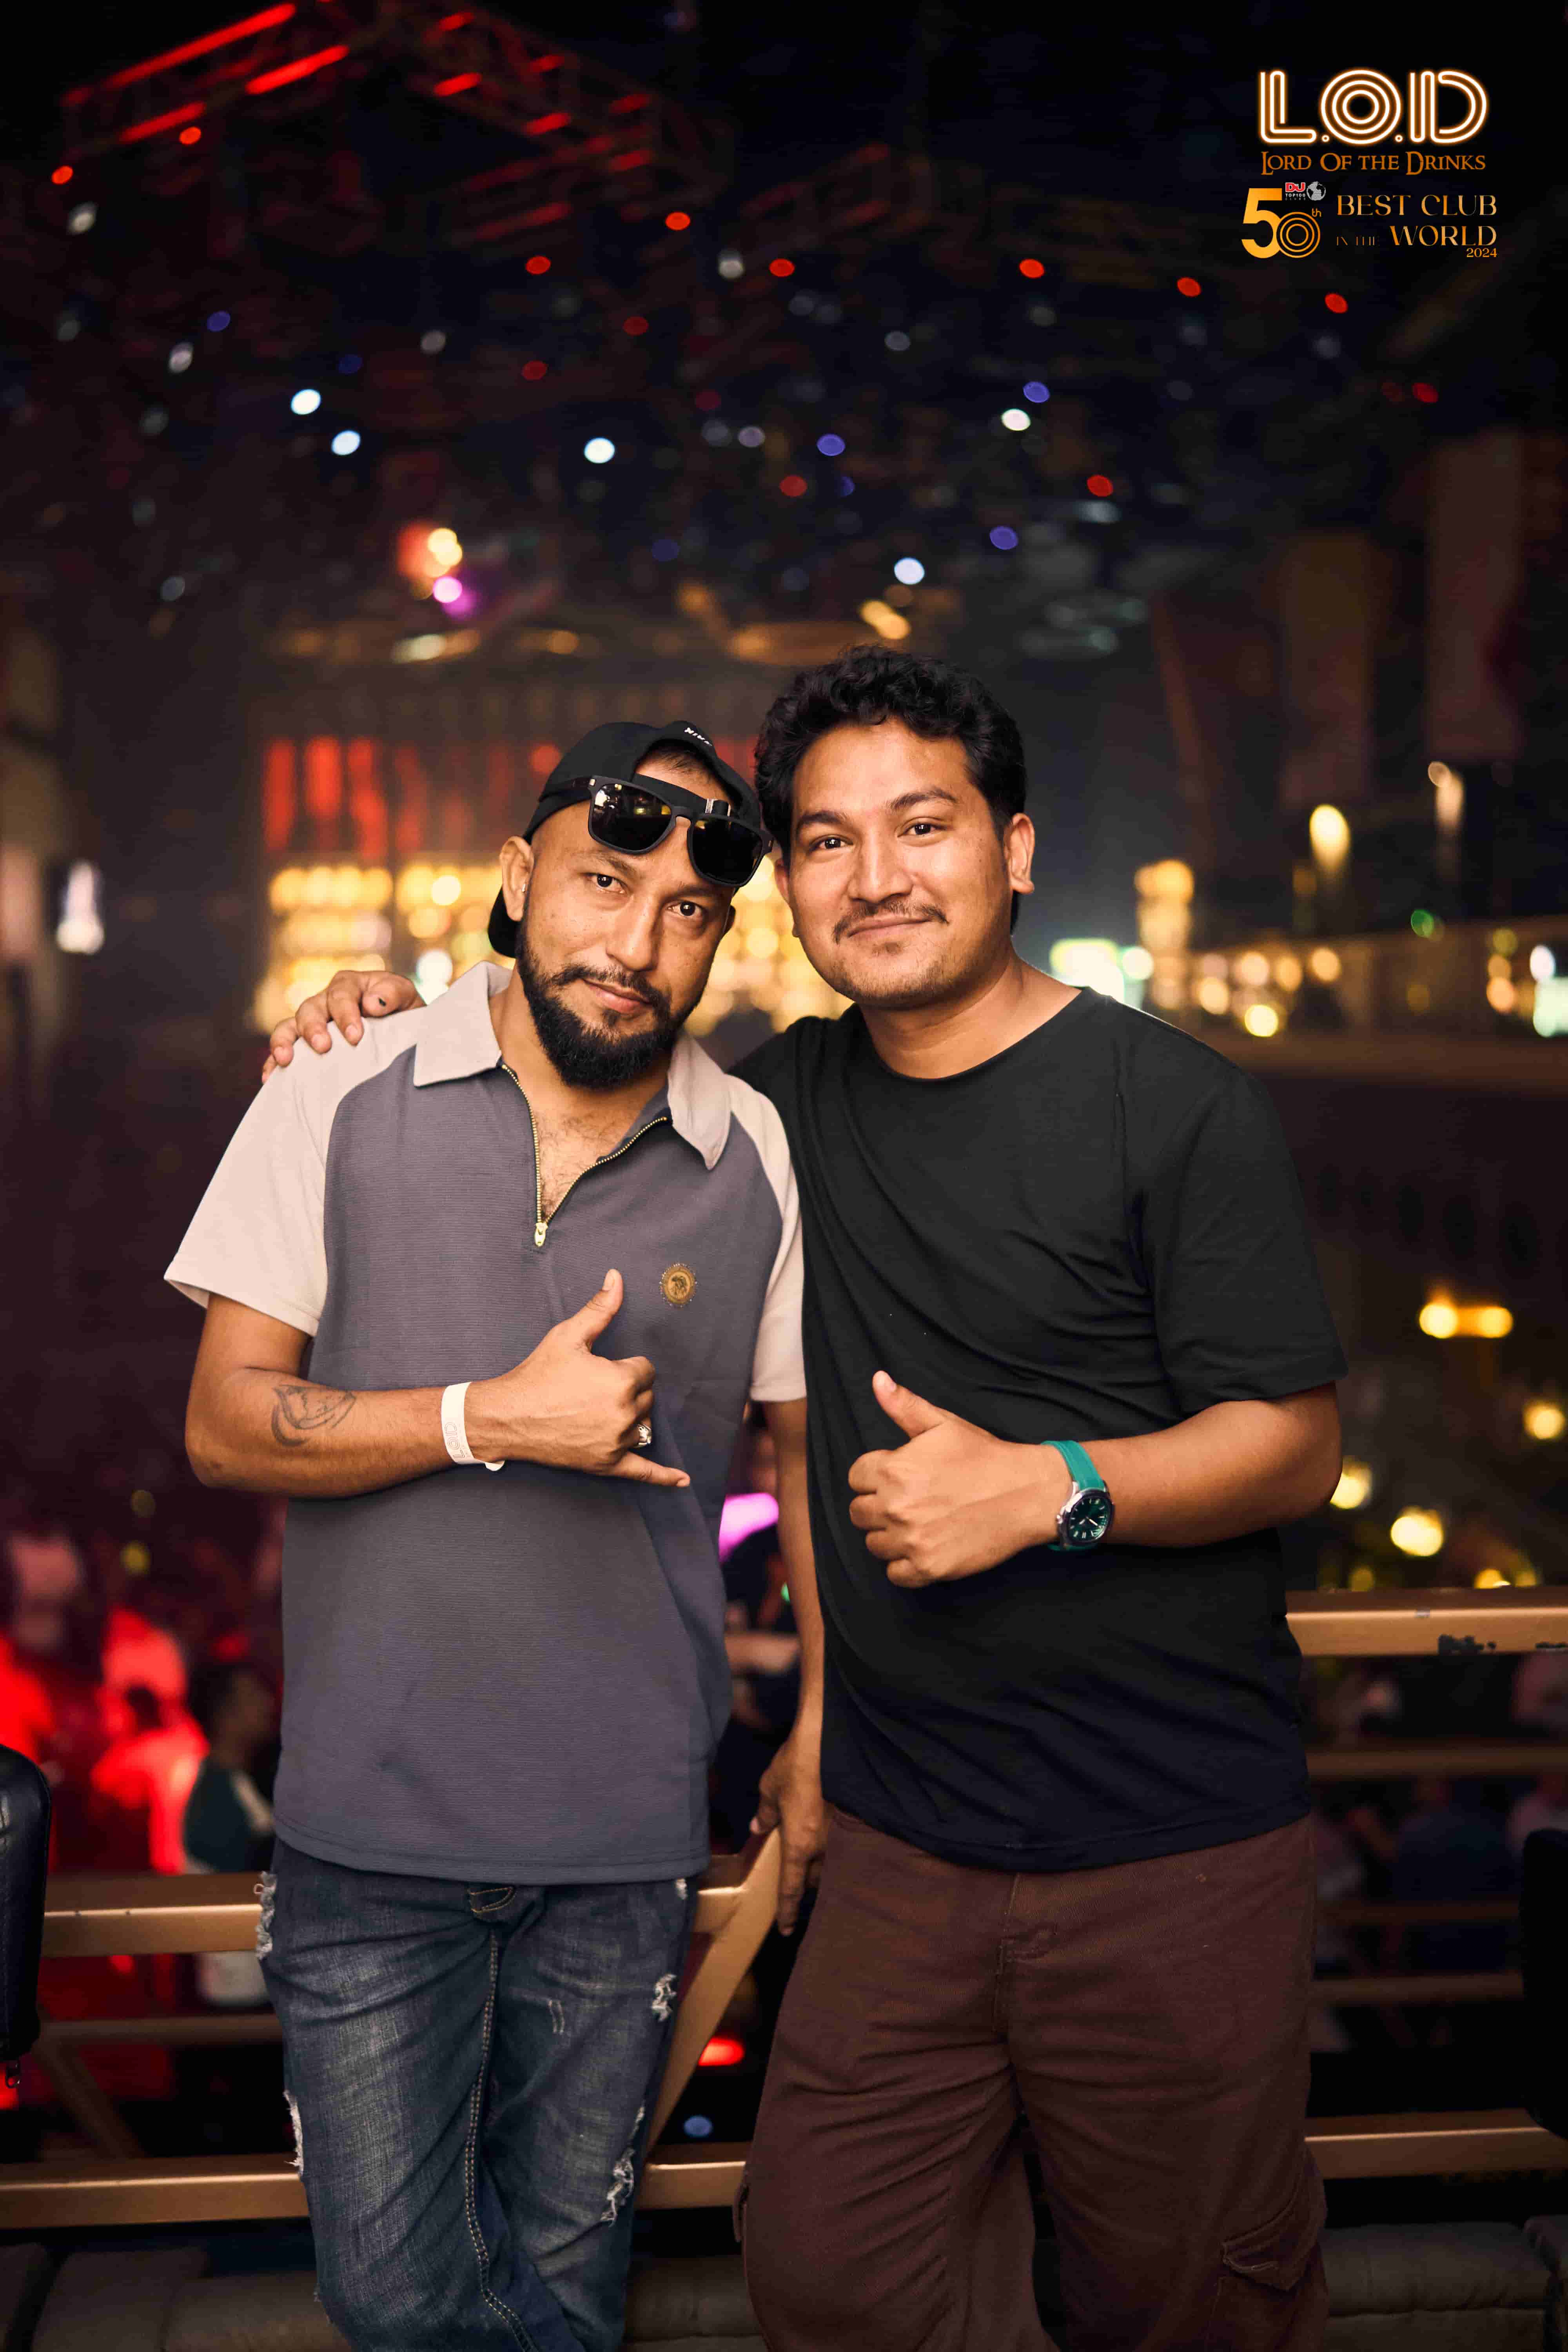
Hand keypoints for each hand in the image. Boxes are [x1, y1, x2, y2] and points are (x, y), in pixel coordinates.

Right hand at [262, 969, 420, 1080]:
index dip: (345, 1014)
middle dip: (314, 1028)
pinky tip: (270, 1078)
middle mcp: (325, 1001)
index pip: (341, 995)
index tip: (355, 1036)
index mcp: (349, 986)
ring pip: (289, 1026)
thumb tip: (372, 1004)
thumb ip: (393, 994)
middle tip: (323, 1047)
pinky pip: (282, 1049)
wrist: (402, 1032)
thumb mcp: (406, 998)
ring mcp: (311, 1023)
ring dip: (284, 1042)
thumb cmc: (403, 1012)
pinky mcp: (303, 1044)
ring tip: (286, 1060)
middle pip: (310, 1008)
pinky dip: (273, 1061)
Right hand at [465, 1271, 687, 1488]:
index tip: (600, 1369)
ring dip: (631, 1417)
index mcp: (620, 1381)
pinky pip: (644, 1472)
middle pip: (647, 1396)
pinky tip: (683, 1481)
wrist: (507, 1416)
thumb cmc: (537, 1374)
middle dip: (628, 1390)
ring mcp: (617, 1442)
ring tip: (599, 1411)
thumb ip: (600, 1308)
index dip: (625, 1366)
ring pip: (644, 1424)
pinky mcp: (607, 1464)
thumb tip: (617, 1277)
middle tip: (593, 1389)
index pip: (646, 1369)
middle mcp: (624, 1413)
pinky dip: (664, 1477)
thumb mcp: (568, 1336)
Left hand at [752, 1720, 826, 1934]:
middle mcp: (824, 1846)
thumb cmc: (796, 1764)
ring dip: (825, 1865)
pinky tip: (838, 1834)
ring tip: (819, 1859)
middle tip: (800, 1882)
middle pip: (817, 1880)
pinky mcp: (857, 1818)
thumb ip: (765, 1813)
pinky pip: (847, 1843)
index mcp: (799, 1844)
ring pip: (834, 1863)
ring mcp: (843, 1833)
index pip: (792, 1888)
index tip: (786, 1930)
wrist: (830, 1739)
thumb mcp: (770, 1788)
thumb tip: (758, 1826)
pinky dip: (840, 1844)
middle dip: (808, 1884)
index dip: (787, 1911)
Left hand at [847, 1370, 1067, 1587]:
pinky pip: (894, 1574)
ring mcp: (911, 1540)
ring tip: (918, 1523)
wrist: (1026, 1493)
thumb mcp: (943, 1424)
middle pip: (858, 1512)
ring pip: (874, 1544)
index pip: (855, 1478)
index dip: (875, 1475)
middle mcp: (896, 1506)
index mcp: (893, 1469)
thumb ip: (904, 1405)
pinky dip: (905, 1565)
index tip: (899, 1477)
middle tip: (910, 1501)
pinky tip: (924, 1547)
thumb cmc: (984, 1456)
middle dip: (878, 1505)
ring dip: (890, 1536)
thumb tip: (877, 1379)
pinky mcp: (928, 1567)